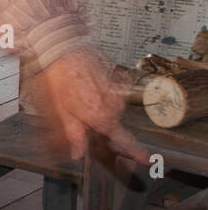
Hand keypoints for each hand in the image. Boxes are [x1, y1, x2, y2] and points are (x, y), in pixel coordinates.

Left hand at [25, 50, 150, 163]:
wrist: (64, 50)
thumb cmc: (60, 79)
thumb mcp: (61, 111)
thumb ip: (74, 133)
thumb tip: (79, 153)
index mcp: (103, 117)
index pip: (125, 139)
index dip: (137, 151)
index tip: (148, 159)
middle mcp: (116, 105)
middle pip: (113, 122)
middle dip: (99, 121)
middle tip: (79, 109)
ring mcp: (119, 90)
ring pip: (112, 107)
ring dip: (100, 105)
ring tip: (79, 92)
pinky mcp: (119, 78)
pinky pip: (114, 92)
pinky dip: (103, 92)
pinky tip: (87, 84)